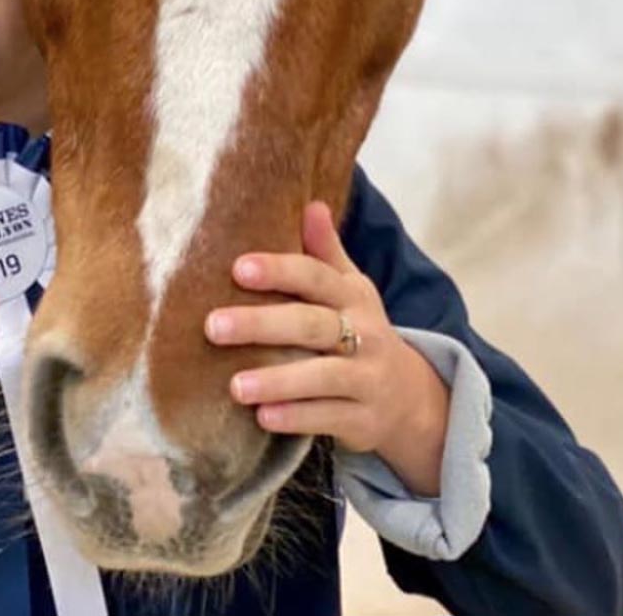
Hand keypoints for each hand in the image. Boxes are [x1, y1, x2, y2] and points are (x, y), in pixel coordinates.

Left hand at [205, 202, 450, 495]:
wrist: (409, 398)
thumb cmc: (361, 332)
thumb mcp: (350, 290)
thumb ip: (326, 252)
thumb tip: (310, 203)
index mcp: (353, 295)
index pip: (316, 277)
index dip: (279, 270)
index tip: (237, 268)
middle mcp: (365, 333)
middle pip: (312, 325)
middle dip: (262, 324)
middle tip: (213, 326)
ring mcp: (367, 378)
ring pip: (323, 376)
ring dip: (278, 380)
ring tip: (234, 386)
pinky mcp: (365, 419)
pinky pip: (329, 418)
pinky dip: (297, 417)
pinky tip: (263, 417)